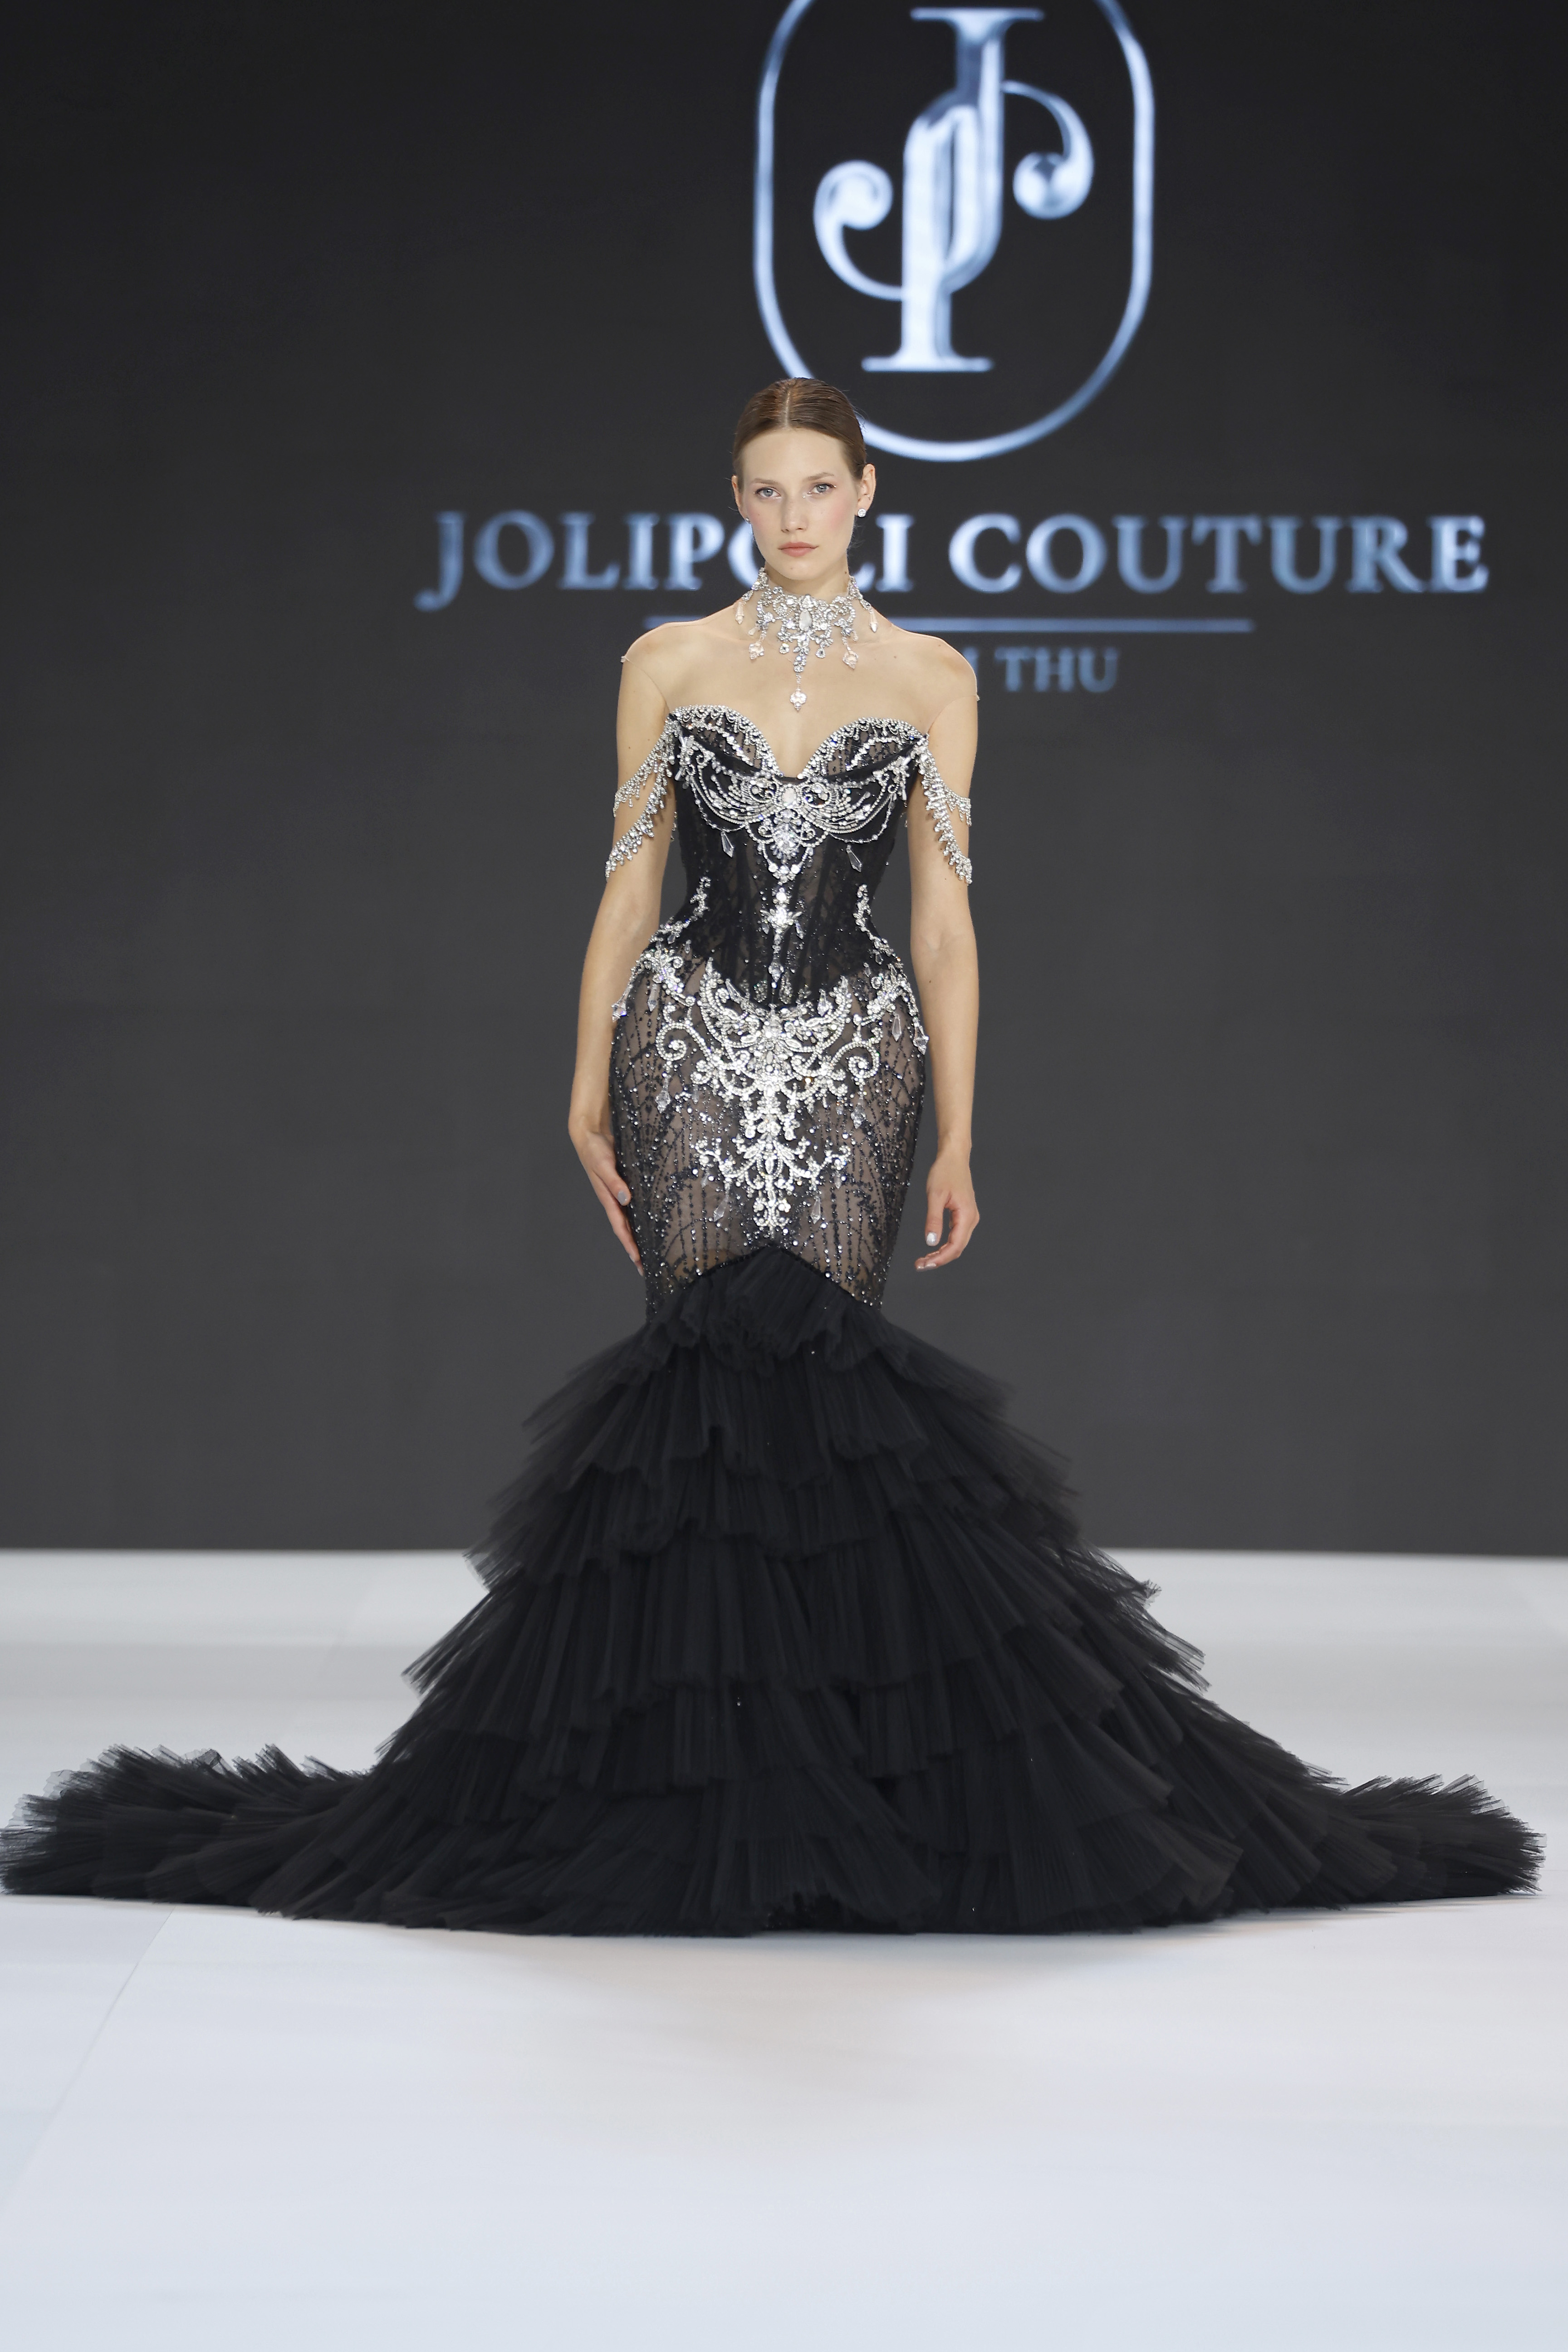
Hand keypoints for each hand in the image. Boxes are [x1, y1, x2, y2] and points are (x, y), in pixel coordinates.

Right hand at [569, 1114, 641, 1271]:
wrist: (590, 1134)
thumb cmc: (595, 1149)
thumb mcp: (604, 1164)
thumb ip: (614, 1181)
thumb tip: (626, 1199)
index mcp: (607, 1198)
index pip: (620, 1227)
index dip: (629, 1244)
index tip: (638, 1261)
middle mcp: (614, 1199)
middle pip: (625, 1229)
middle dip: (634, 1248)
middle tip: (646, 1267)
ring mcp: (618, 1193)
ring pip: (630, 1219)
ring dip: (638, 1235)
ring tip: (650, 1251)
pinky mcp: (624, 1183)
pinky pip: (634, 1205)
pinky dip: (640, 1217)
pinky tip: (650, 1222)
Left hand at [915, 1149, 978, 1270]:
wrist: (954, 1157)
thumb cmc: (945, 1172)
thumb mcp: (935, 1195)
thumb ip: (934, 1219)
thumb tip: (931, 1242)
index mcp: (967, 1216)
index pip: (955, 1246)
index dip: (940, 1259)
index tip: (924, 1264)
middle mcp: (971, 1219)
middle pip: (957, 1248)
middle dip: (939, 1260)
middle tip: (920, 1265)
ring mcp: (969, 1217)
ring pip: (957, 1244)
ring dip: (941, 1254)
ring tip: (924, 1260)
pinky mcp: (964, 1215)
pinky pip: (956, 1236)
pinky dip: (944, 1245)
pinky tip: (933, 1248)